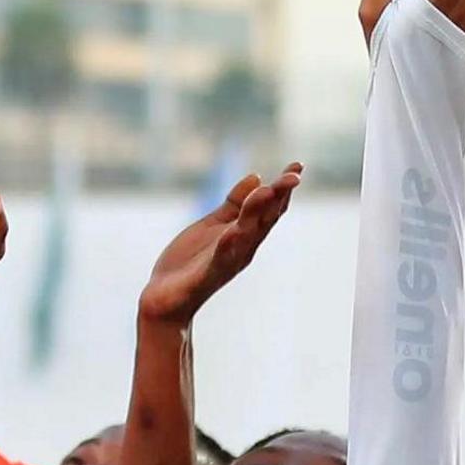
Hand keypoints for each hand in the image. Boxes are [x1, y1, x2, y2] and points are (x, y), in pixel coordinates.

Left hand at [135, 164, 302, 325]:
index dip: (283, 187)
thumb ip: (234, 203)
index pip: (270, 208)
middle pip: (266, 218)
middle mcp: (243, 246)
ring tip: (268, 190)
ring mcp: (228, 260)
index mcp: (245, 234)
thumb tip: (257, 176)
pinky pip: (221, 257)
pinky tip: (233, 230)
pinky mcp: (208, 273)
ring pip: (248, 233)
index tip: (298, 165)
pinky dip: (228, 244)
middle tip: (294, 175)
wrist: (166, 299)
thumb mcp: (213, 224)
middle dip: (279, 196)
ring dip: (258, 212)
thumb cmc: (191, 262)